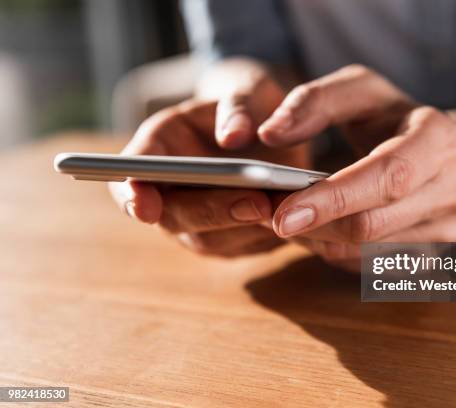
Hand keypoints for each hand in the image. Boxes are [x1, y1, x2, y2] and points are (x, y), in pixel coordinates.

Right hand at [110, 61, 306, 256]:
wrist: (268, 129)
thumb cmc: (248, 104)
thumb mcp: (246, 90)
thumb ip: (238, 106)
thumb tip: (232, 137)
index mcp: (158, 147)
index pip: (129, 178)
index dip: (132, 196)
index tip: (145, 207)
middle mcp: (170, 191)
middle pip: (175, 217)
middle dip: (213, 212)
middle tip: (255, 203)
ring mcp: (197, 220)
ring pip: (210, 240)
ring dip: (244, 230)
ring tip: (283, 209)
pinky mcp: (229, 238)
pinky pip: (243, 246)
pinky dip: (266, 236)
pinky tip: (294, 219)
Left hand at [258, 65, 455, 269]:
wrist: (439, 153)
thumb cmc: (389, 118)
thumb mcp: (357, 91)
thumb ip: (312, 102)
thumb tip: (268, 134)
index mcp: (440, 139)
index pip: (387, 177)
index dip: (333, 198)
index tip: (281, 214)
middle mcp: (454, 188)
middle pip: (373, 224)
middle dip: (314, 225)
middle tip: (268, 216)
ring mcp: (447, 228)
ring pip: (366, 251)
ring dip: (317, 240)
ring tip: (288, 217)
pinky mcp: (431, 255)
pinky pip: (369, 268)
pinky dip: (333, 251)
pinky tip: (316, 229)